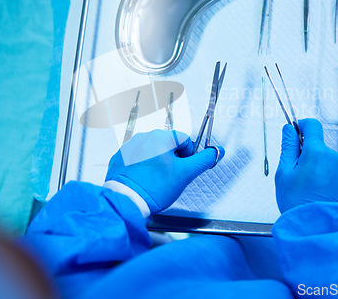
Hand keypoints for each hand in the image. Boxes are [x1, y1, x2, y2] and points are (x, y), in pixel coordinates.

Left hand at [105, 129, 223, 214]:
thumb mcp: (185, 174)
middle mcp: (143, 137)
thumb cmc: (154, 188)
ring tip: (156, 182)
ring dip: (158, 164)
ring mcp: (129, 147)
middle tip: (170, 178)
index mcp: (160, 136)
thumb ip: (204, 160)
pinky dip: (143, 168)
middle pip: (168, 145)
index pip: (185, 140)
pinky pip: (137, 159)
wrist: (126, 201)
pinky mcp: (119, 158)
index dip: (188, 156)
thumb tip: (217, 151)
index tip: (183, 170)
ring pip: (152, 152)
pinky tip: (144, 181)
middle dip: (173, 160)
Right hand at [275, 118, 337, 212]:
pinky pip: (334, 170)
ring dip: (317, 165)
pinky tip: (318, 190)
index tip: (295, 132)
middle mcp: (333, 157)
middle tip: (296, 172)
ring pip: (326, 158)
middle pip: (318, 145)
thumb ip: (288, 146)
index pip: (312, 125)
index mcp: (316, 152)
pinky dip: (326, 175)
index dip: (302, 126)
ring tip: (308, 185)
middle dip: (306, 152)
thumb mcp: (284, 172)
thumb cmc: (298, 202)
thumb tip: (289, 129)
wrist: (317, 226)